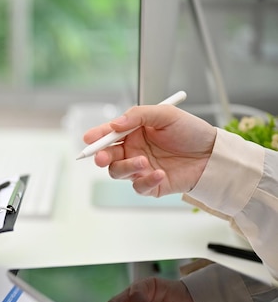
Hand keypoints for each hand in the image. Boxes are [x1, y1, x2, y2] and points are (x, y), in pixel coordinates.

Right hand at [82, 105, 216, 196]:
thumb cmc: (191, 132)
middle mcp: (133, 150)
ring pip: (118, 172)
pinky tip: (159, 173)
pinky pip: (138, 187)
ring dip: (126, 168)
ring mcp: (141, 169)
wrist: (213, 154)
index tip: (89, 138)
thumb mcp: (165, 114)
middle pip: (107, 156)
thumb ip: (137, 116)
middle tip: (101, 157)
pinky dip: (145, 181)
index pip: (109, 135)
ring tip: (144, 162)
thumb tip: (114, 124)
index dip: (97, 136)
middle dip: (101, 157)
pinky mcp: (150, 185)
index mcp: (134, 132)